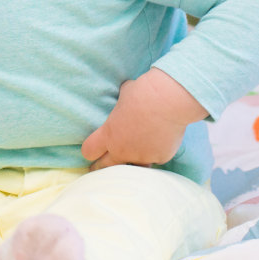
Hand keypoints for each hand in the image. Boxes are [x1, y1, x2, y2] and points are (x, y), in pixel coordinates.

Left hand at [81, 68, 206, 170]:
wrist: (169, 100)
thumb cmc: (142, 93)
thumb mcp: (122, 97)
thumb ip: (120, 107)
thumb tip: (125, 102)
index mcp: (108, 134)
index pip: (89, 151)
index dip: (90, 151)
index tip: (92, 150)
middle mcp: (123, 150)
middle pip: (105, 167)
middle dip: (102, 166)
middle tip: (102, 166)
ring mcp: (142, 156)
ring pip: (133, 167)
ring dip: (131, 163)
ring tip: (134, 156)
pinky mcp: (161, 158)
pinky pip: (155, 159)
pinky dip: (155, 153)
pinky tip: (159, 142)